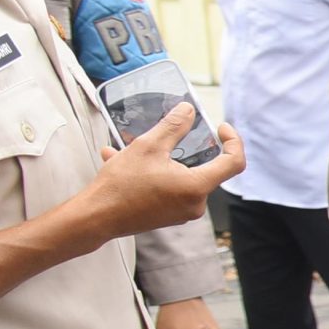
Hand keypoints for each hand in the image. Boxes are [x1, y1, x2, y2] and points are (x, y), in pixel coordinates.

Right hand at [81, 106, 243, 239]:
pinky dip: (154, 173)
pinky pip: (169, 188)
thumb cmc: (120, 185)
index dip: (233, 141)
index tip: (220, 128)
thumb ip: (174, 126)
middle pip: (205, 168)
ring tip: (132, 148)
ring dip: (162, 160)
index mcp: (197, 187)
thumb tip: (189, 110)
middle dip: (187, 148)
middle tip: (168, 135)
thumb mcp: (148, 146)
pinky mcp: (168, 216)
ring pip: (182, 177)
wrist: (95, 218)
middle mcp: (195, 204)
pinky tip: (124, 161)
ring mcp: (182, 213)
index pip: (234, 162)